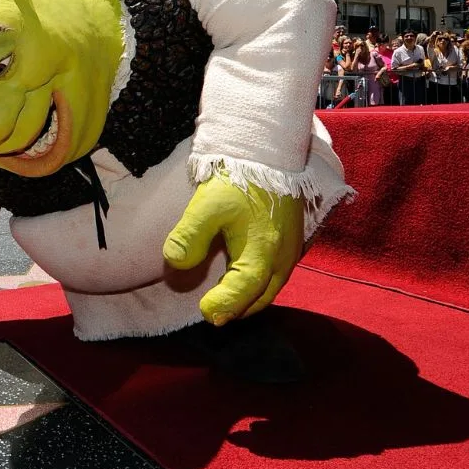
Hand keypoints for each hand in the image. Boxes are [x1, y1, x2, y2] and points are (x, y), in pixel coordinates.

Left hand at [162, 171, 304, 326]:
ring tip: (223, 300)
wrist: (271, 156)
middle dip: (236, 309)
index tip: (204, 311)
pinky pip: (276, 278)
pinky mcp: (293, 246)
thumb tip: (175, 262)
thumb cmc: (239, 180)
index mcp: (263, 251)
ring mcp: (291, 254)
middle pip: (260, 298)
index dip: (224, 305)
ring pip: (270, 290)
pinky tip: (240, 280)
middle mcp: (282, 259)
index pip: (244, 291)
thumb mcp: (207, 204)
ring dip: (248, 299)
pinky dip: (258, 287)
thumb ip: (190, 235)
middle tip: (210, 312)